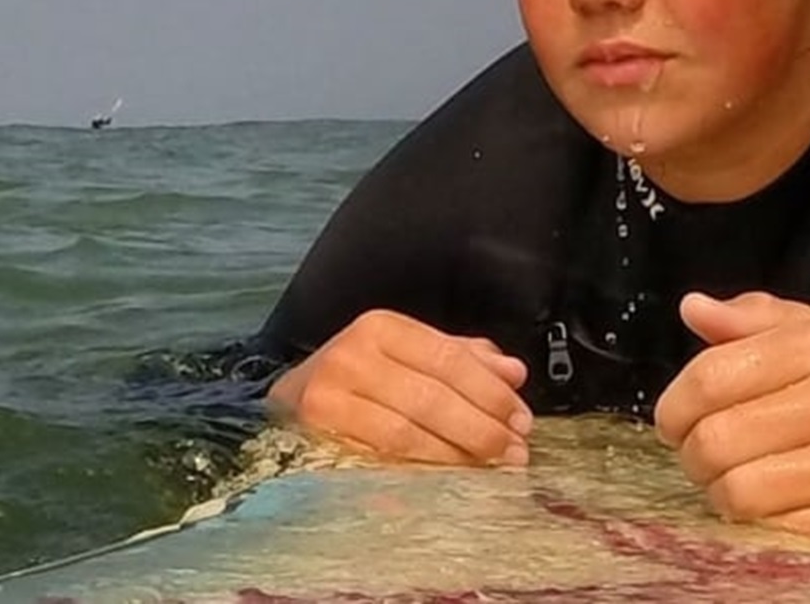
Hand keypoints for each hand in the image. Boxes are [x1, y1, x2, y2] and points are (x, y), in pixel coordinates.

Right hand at [266, 309, 533, 466]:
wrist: (288, 403)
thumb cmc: (361, 378)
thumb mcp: (410, 354)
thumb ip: (463, 359)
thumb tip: (514, 373)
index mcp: (382, 328)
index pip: (449, 360)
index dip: (490, 393)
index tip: (521, 419)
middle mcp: (351, 357)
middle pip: (431, 398)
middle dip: (481, 429)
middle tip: (514, 451)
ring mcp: (328, 399)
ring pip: (406, 434)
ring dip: (456, 455)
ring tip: (491, 469)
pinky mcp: (315, 439)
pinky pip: (378, 461)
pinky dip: (417, 473)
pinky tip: (447, 481)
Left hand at [653, 291, 809, 546]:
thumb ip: (760, 321)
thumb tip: (692, 309)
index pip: (713, 375)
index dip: (674, 404)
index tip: (674, 419)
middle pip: (718, 438)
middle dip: (693, 453)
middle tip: (704, 454)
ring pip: (741, 490)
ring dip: (721, 492)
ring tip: (735, 480)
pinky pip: (780, 527)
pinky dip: (760, 520)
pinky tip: (773, 502)